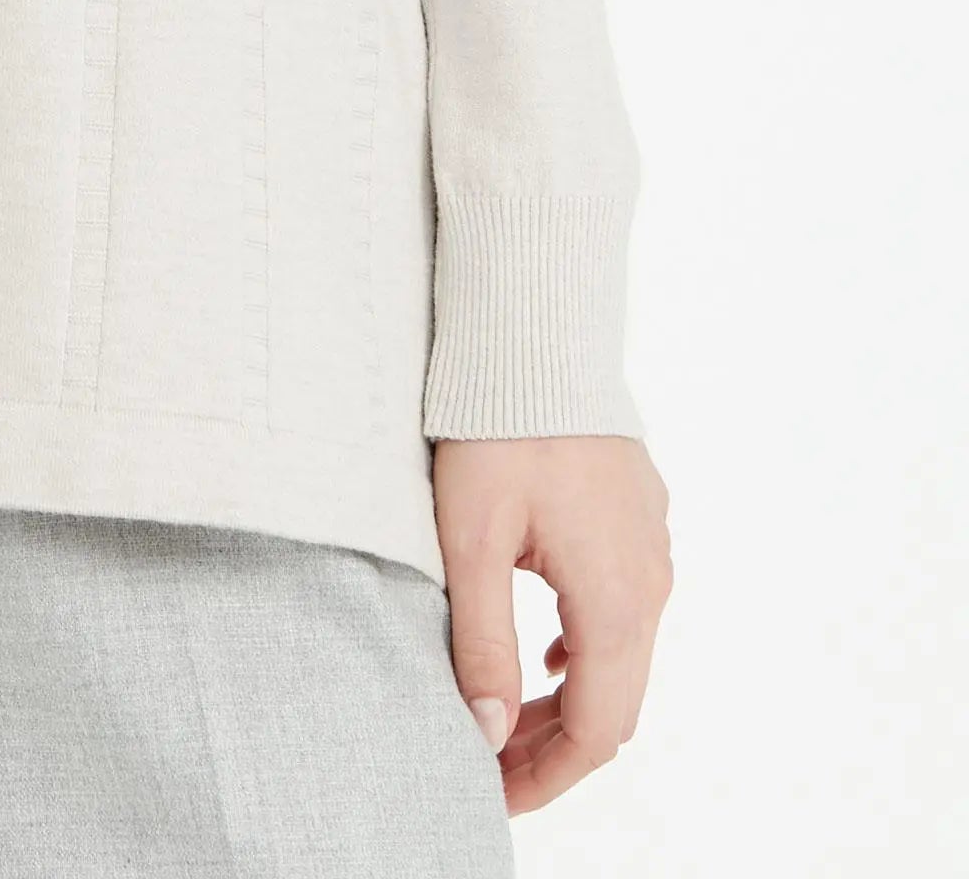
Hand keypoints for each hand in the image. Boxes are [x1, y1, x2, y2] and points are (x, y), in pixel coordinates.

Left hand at [432, 434, 672, 816]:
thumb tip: (486, 731)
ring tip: (501, 713)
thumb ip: (481, 640)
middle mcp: (649, 583)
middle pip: (613, 703)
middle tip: (487, 763)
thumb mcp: (471, 537)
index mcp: (615, 600)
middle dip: (552, 747)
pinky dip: (582, 650)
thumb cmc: (498, 425)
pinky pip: (623, 609)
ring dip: (566, 698)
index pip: (594, 730)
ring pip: (620, 657)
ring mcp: (651, 548)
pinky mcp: (638, 518)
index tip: (491, 794)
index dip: (544, 776)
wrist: (538, 328)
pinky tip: (542, 652)